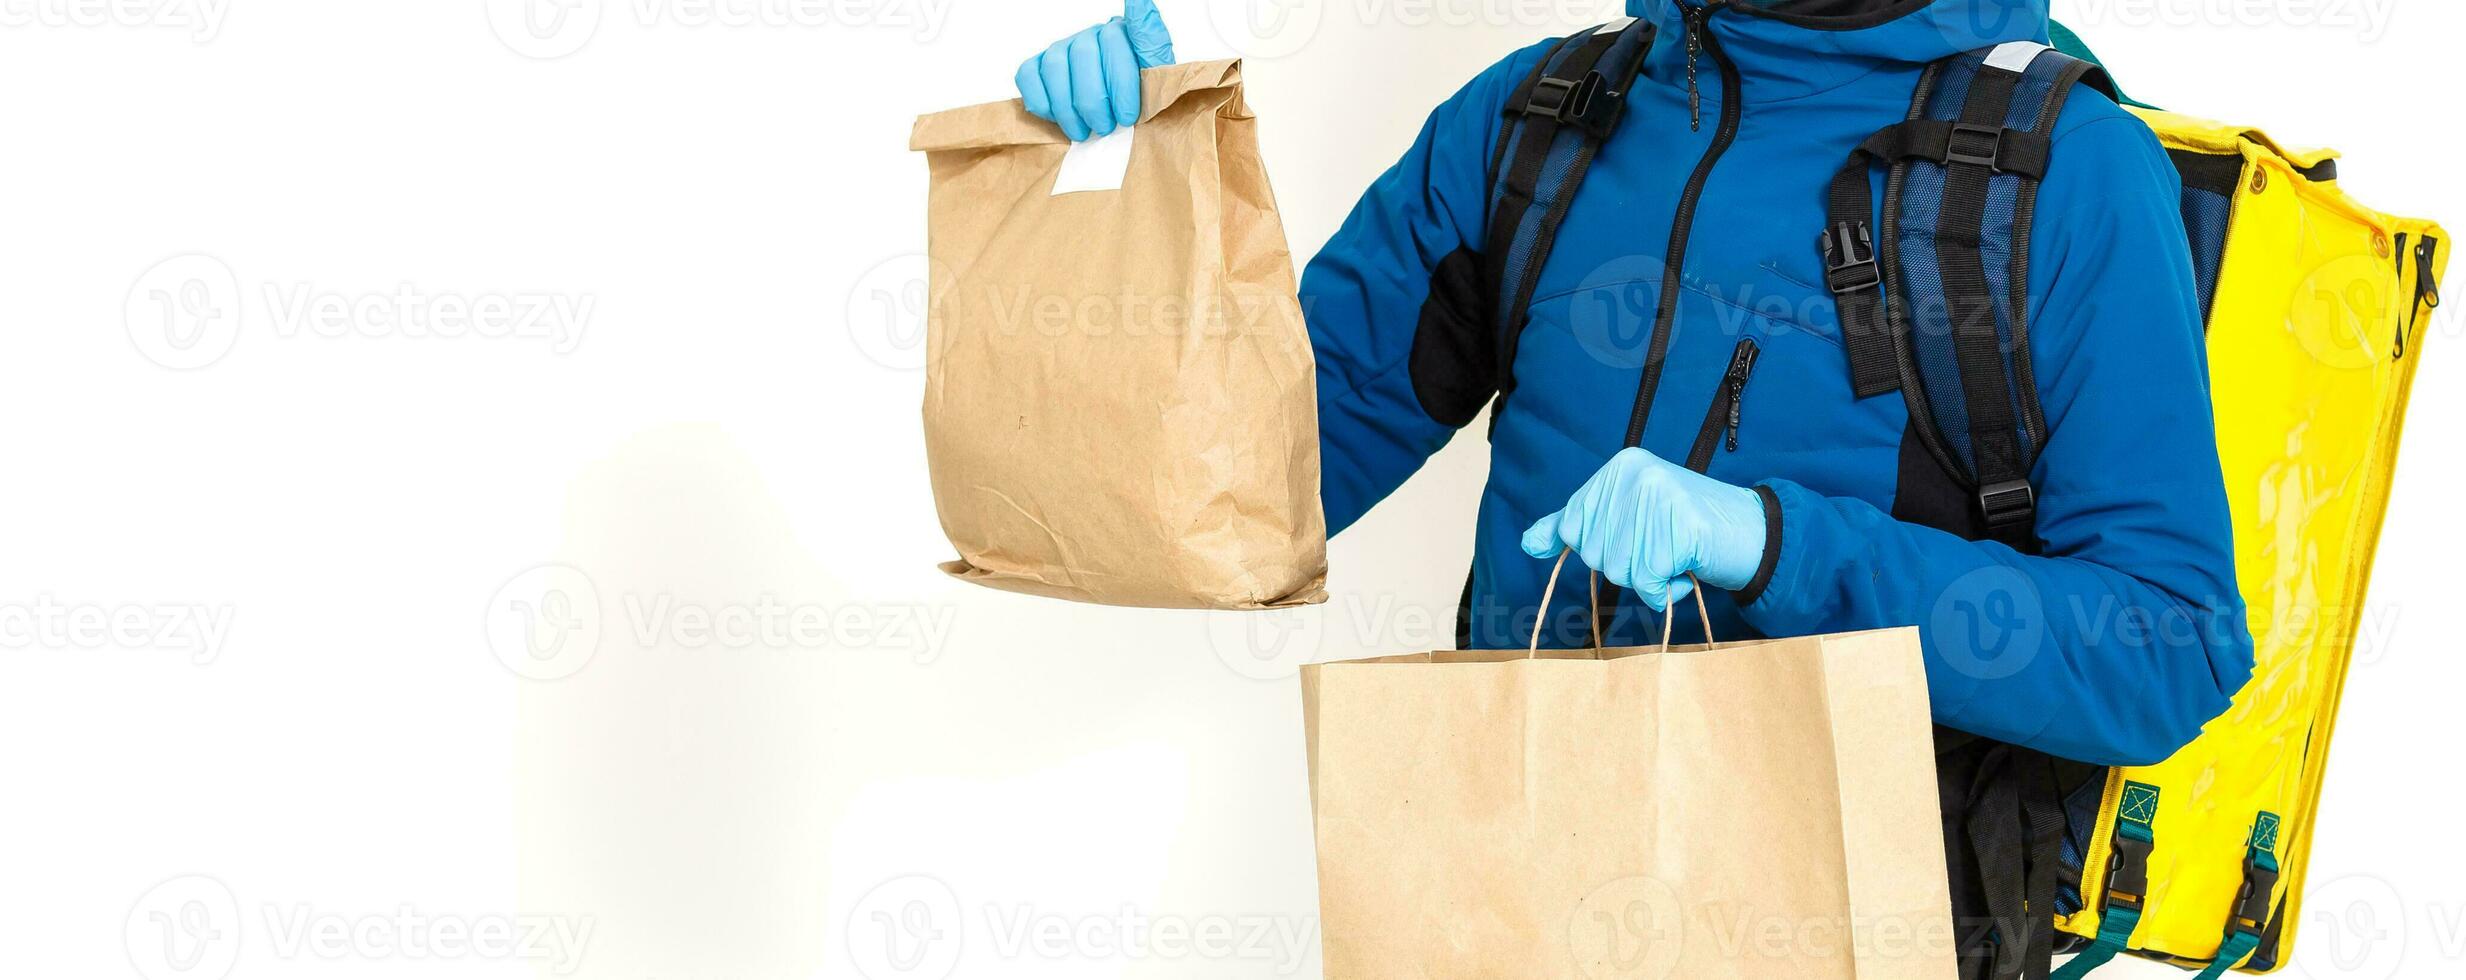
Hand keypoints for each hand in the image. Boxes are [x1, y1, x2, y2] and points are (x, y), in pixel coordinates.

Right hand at [1016, 0, 1175, 141]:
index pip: (1116, 42)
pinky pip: (1028, 75)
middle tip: (1104, 128)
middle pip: (1083, 56)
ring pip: (1054, 67)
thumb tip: (1140, 0)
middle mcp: (1090, 36)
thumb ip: (1150, 42)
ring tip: (1083, 132)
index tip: (1127, 115)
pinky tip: (1057, 118)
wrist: (1118, 117)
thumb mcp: (1156, 76)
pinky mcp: (1039, 65)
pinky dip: (1040, 101)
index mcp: (1121, 33)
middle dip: (1093, 101)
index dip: (1120, 83)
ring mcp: (1062, 48)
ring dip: (1067, 107)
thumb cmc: (1138, 98)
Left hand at [1520, 448, 1767, 610]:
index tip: (1636, 534)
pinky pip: (1649, 582)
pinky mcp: (1680, 527)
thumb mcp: (1624, 515)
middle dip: (1626, 564)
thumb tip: (1528, 543)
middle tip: (1661, 545)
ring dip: (1647, 579)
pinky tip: (1684, 569)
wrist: (1747, 532)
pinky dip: (1665, 590)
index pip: (1572, 527)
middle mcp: (1634, 474)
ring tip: (1674, 555)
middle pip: (1593, 553)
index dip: (1600, 546)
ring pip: (1618, 570)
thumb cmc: (1681, 527)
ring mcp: (1658, 498)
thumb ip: (1577, 525)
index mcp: (1616, 467)